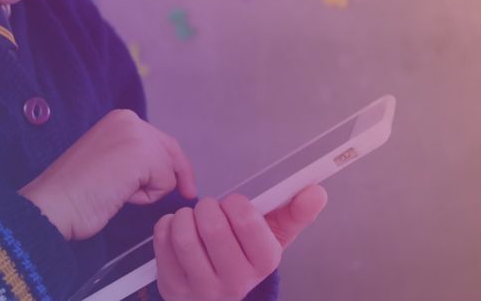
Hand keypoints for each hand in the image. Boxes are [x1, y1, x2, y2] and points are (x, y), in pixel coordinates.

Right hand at [19, 109, 197, 240]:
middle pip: (171, 150)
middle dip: (177, 175)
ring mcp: (135, 134)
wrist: (55, 203)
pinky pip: (165, 182)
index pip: (159, 139)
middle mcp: (128, 119)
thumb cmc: (75, 191)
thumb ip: (132, 155)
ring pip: (169, 168)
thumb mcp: (109, 159)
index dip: (172, 164)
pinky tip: (121, 195)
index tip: (181, 182)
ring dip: (150, 189)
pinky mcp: (141, 154)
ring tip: (118, 191)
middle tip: (187, 193)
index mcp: (119, 119)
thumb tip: (165, 169)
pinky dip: (148, 197)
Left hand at [153, 185, 327, 300]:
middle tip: (210, 210)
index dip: (235, 204)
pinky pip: (162, 242)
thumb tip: (317, 191)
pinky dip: (166, 225)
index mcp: (264, 262)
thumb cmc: (245, 255)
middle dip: (208, 207)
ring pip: (184, 235)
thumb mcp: (273, 236)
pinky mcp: (173, 288)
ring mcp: (201, 289)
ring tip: (192, 218)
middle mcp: (236, 282)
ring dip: (184, 215)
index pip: (247, 220)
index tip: (233, 206)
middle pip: (212, 226)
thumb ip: (296, 212)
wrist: (218, 296)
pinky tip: (177, 230)